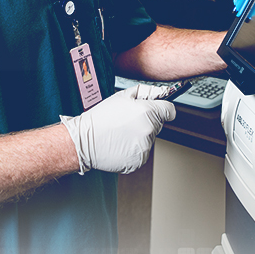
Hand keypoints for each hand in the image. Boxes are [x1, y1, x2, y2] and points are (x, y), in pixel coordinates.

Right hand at [60, 85, 175, 174]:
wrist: (84, 141)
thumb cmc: (100, 118)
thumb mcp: (122, 96)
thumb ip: (144, 92)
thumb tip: (160, 92)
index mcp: (147, 112)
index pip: (170, 111)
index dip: (163, 109)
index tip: (158, 110)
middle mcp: (149, 131)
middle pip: (158, 125)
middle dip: (148, 122)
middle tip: (128, 121)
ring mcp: (144, 148)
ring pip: (149, 139)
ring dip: (140, 136)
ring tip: (121, 133)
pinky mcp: (139, 161)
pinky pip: (142, 152)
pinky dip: (134, 149)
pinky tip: (120, 144)